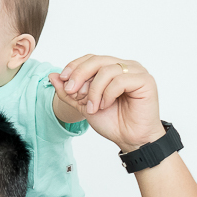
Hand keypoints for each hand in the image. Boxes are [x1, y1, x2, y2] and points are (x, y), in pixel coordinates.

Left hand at [49, 55, 164, 151]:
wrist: (129, 138)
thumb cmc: (112, 122)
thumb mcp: (83, 106)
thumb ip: (67, 92)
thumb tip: (52, 75)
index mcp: (112, 68)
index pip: (90, 58)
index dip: (74, 67)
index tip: (63, 81)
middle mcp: (125, 66)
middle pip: (97, 60)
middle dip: (79, 75)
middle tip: (72, 93)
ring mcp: (136, 72)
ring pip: (106, 70)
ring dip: (94, 90)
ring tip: (92, 107)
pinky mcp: (145, 81)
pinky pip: (120, 80)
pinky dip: (107, 94)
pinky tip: (105, 105)